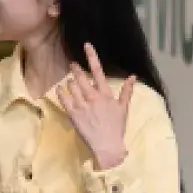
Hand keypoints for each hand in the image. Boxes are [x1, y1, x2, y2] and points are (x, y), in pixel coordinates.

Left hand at [57, 42, 133, 169]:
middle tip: (72, 65)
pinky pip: (63, 99)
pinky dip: (60, 92)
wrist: (107, 146)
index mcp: (105, 94)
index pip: (98, 71)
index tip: (86, 46)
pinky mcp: (73, 114)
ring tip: (69, 80)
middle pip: (81, 77)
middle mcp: (92, 97)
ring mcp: (81, 105)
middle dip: (75, 69)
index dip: (92, 56)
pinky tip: (59, 88)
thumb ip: (126, 91)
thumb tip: (133, 77)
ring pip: (71, 86)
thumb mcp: (123, 109)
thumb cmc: (116, 127)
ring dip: (69, 81)